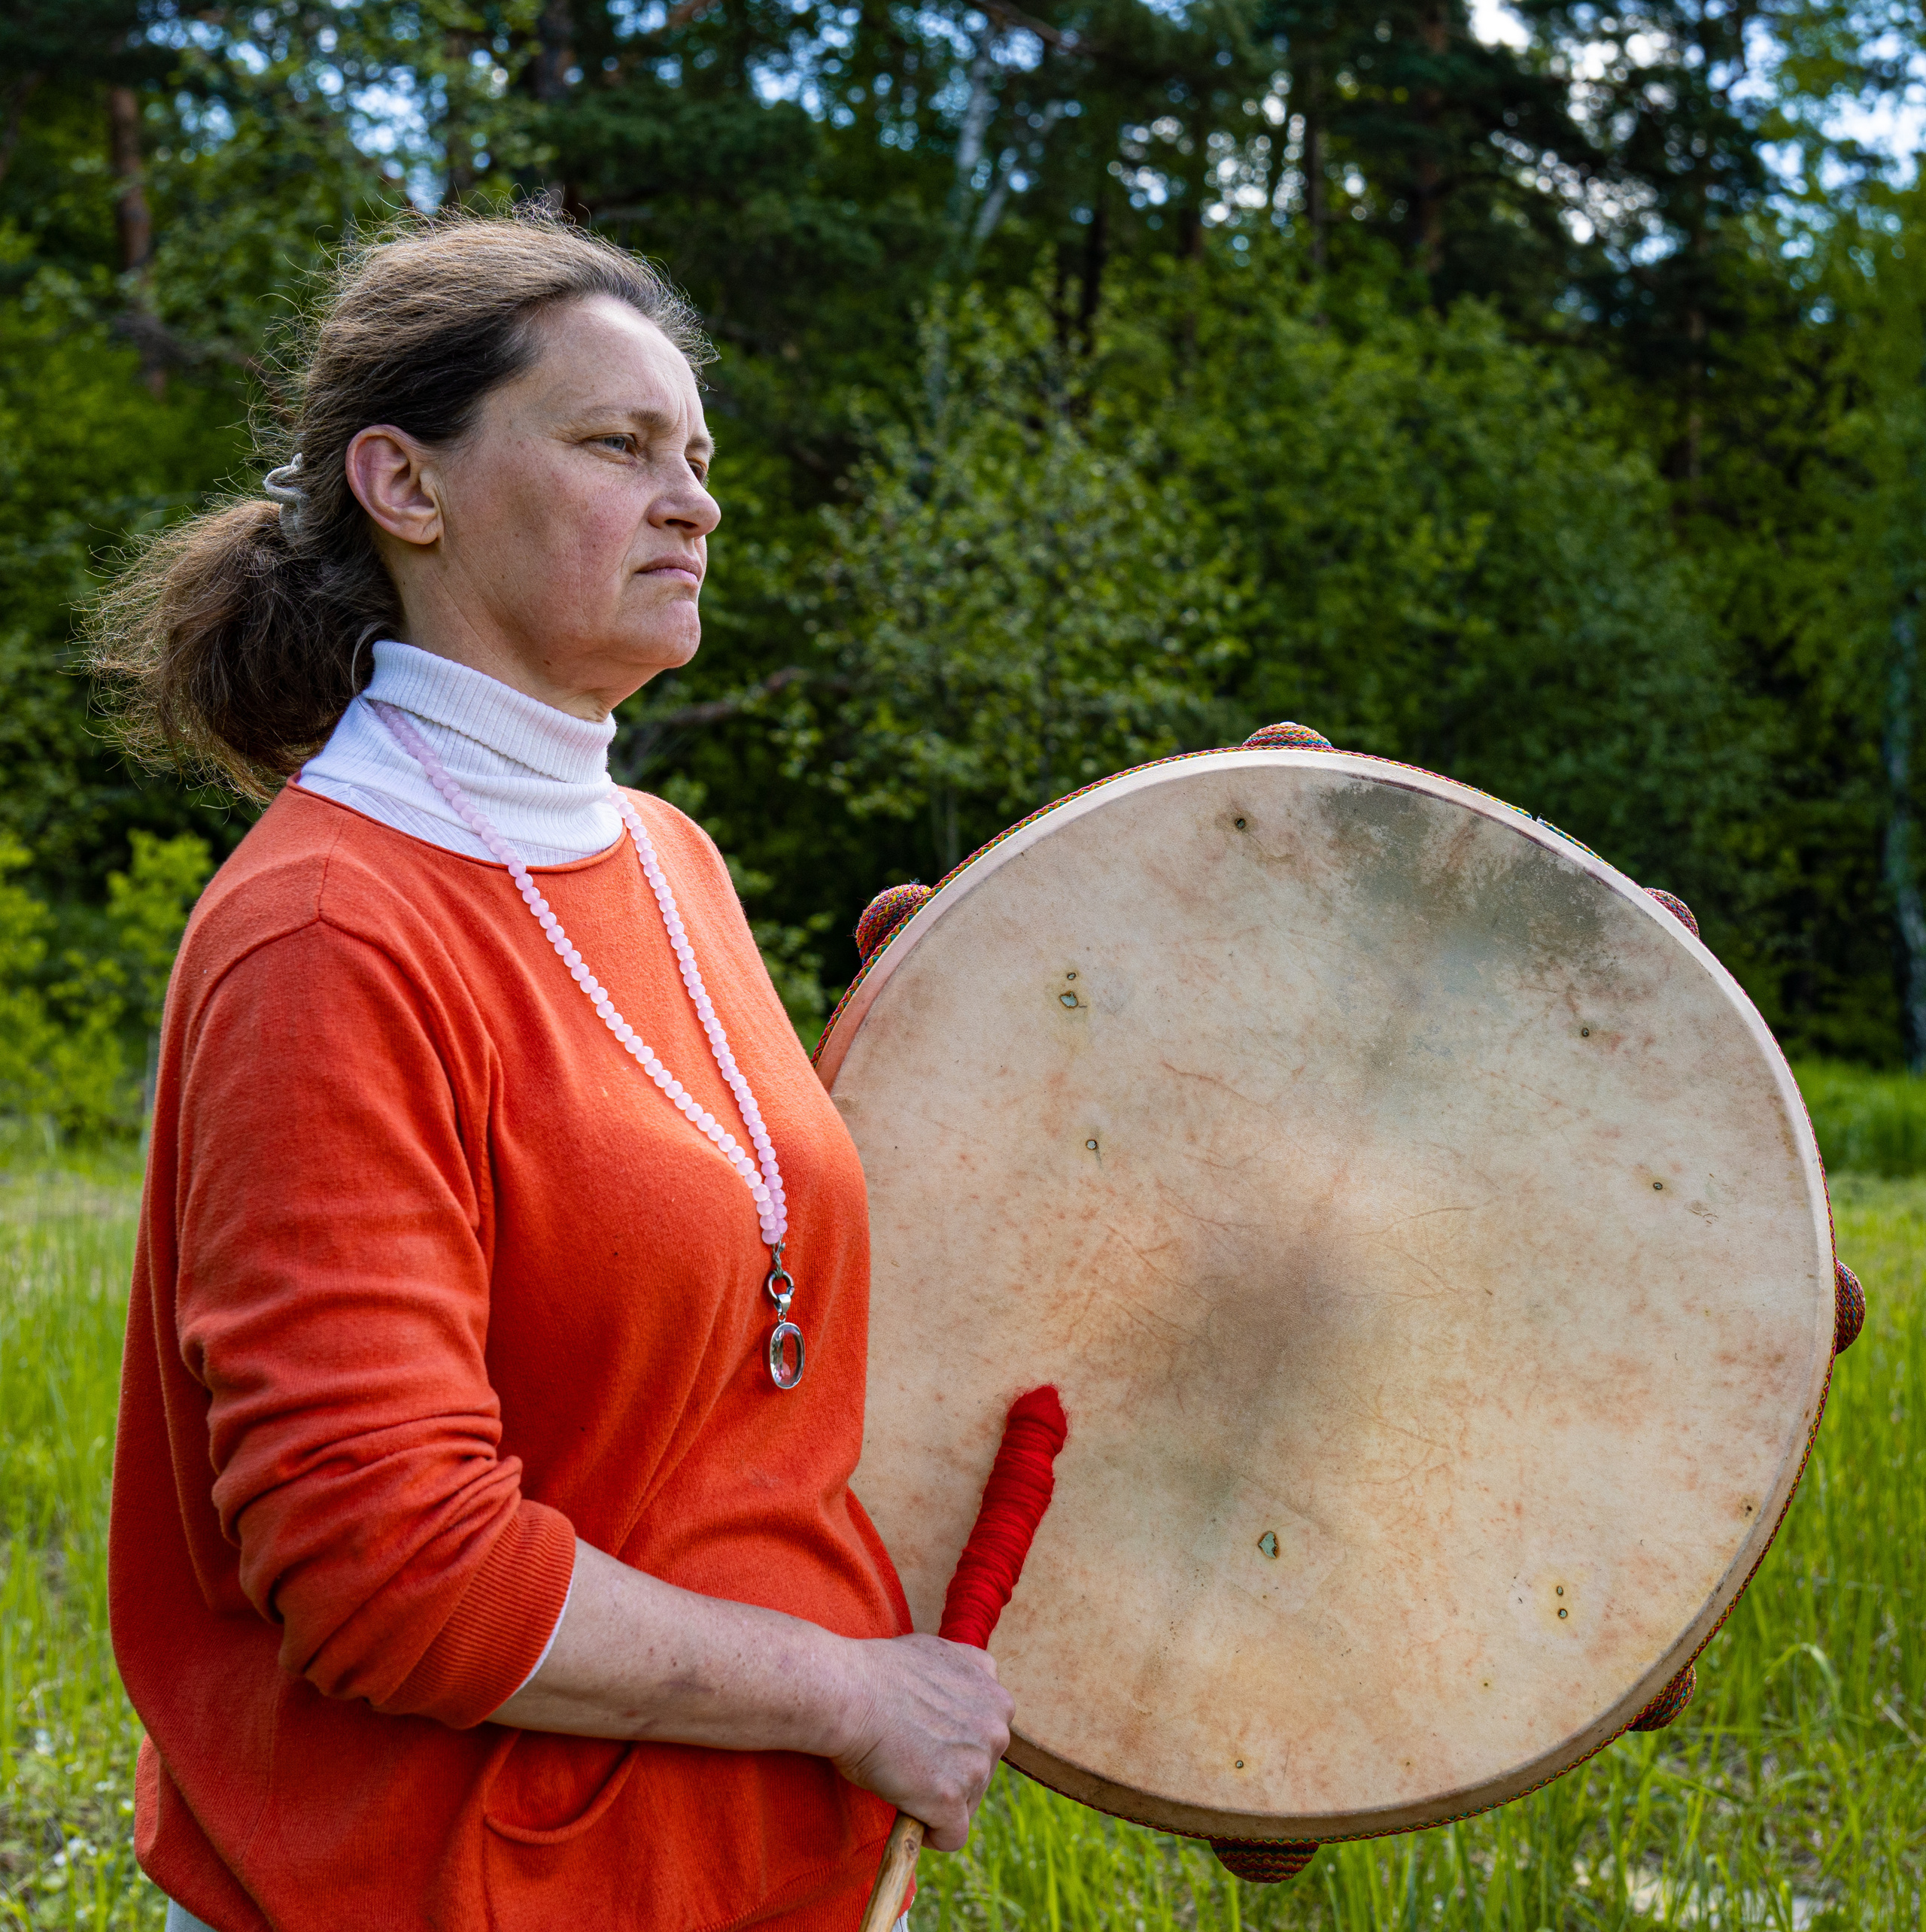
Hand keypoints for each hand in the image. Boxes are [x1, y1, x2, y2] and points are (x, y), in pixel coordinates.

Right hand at [829, 1634, 1013, 1850]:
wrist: (848, 1692)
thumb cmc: (878, 1671)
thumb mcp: (939, 1653)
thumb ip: (963, 1674)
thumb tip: (961, 1691)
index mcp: (995, 1696)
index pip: (987, 1735)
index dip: (956, 1742)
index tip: (930, 1742)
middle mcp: (996, 1729)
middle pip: (981, 1769)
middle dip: (951, 1771)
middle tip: (912, 1761)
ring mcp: (976, 1766)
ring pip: (967, 1801)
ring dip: (939, 1798)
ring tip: (903, 1778)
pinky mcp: (950, 1799)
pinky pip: (952, 1835)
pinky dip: (932, 1834)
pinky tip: (909, 1815)